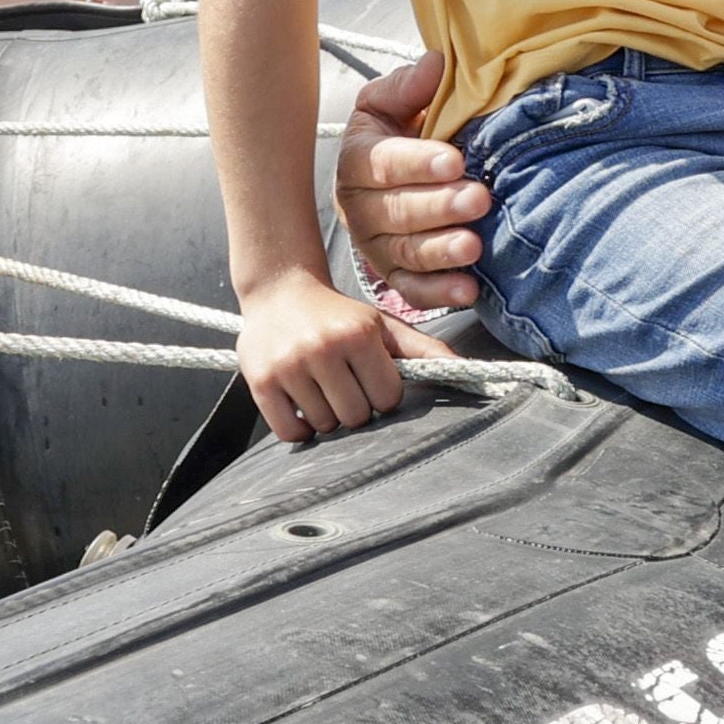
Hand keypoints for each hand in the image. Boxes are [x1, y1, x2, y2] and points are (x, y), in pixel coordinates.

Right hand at [236, 269, 411, 443]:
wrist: (279, 290)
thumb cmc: (339, 315)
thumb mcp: (381, 325)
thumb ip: (423, 349)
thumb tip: (462, 370)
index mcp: (358, 334)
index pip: (387, 398)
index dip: (381, 394)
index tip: (369, 379)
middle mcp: (323, 348)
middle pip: (356, 416)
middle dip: (355, 407)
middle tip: (344, 385)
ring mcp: (289, 366)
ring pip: (324, 425)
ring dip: (327, 416)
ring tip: (321, 388)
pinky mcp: (260, 382)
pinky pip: (290, 432)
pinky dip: (299, 428)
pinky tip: (303, 404)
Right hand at [331, 54, 490, 290]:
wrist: (402, 168)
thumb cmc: (403, 131)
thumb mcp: (397, 101)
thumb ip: (411, 86)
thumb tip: (436, 65)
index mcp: (356, 158)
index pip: (381, 163)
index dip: (416, 163)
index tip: (454, 160)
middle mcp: (358, 206)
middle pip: (394, 212)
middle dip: (438, 207)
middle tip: (477, 198)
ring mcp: (375, 245)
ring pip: (403, 253)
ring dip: (441, 251)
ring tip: (474, 244)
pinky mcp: (394, 274)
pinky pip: (412, 289)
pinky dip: (439, 293)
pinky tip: (468, 289)